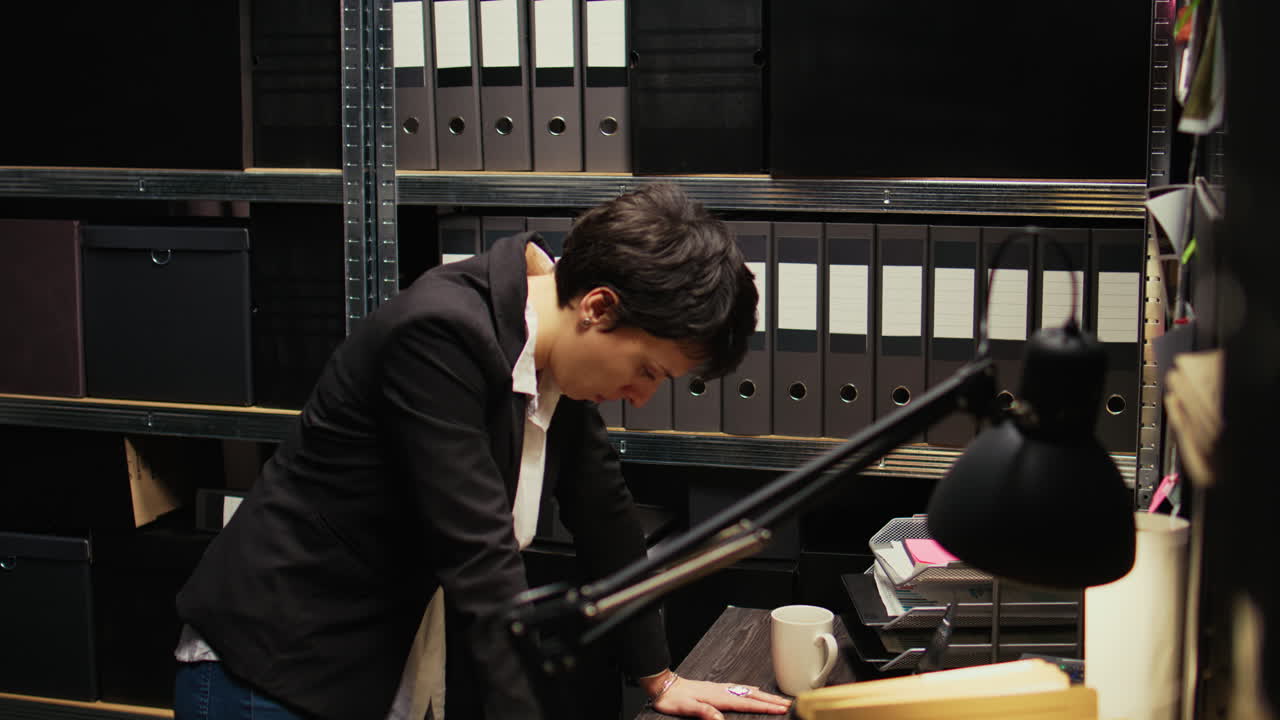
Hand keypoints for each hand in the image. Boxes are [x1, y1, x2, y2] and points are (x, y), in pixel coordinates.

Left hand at [646, 672, 790, 719]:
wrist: (665, 686)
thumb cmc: (674, 699)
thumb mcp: (687, 708)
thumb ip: (704, 712)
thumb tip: (719, 719)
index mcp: (719, 697)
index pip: (747, 703)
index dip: (765, 707)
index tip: (781, 709)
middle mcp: (723, 691)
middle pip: (752, 696)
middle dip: (771, 700)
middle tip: (788, 704)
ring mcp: (720, 689)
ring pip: (748, 692)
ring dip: (764, 695)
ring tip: (778, 699)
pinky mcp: (716, 688)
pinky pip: (740, 689)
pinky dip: (752, 690)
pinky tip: (754, 691)